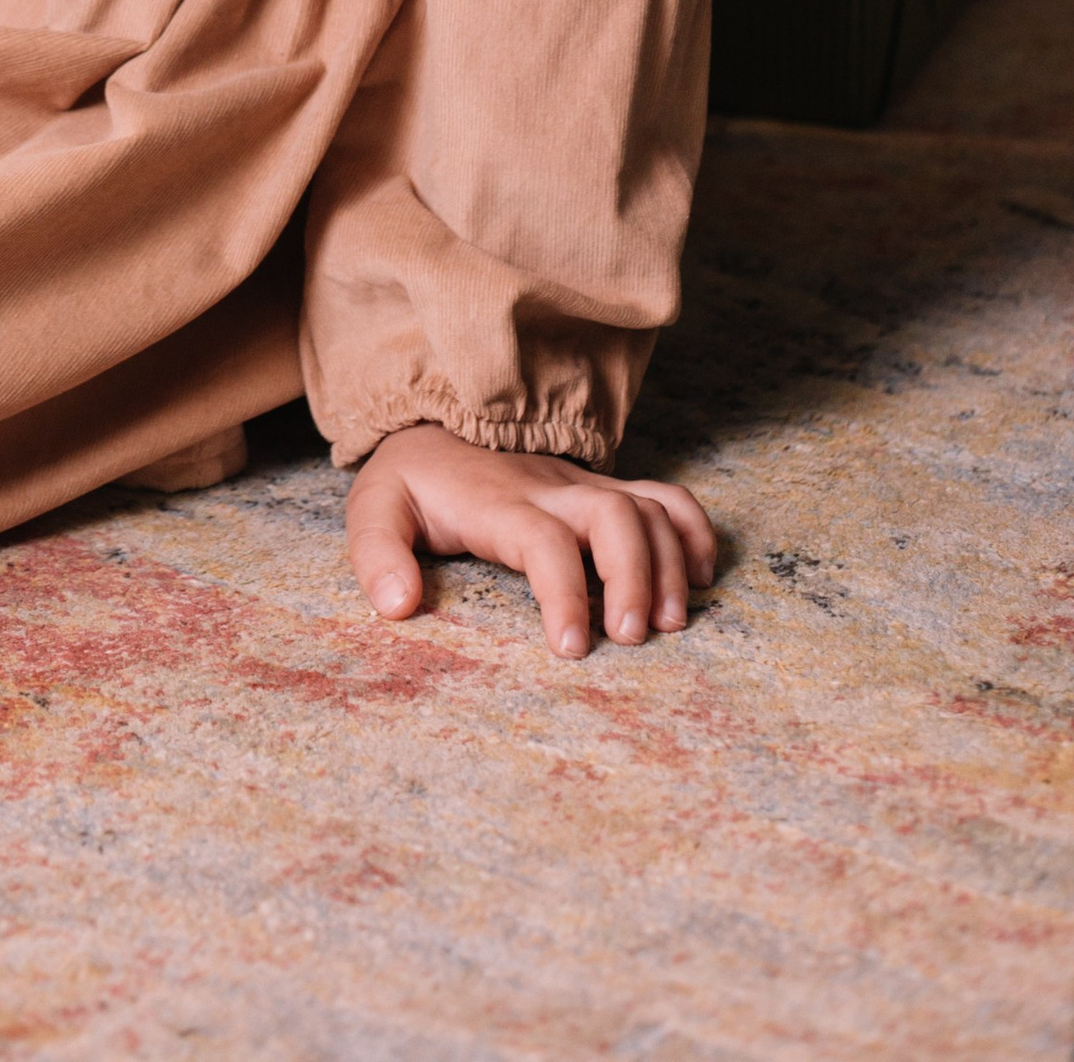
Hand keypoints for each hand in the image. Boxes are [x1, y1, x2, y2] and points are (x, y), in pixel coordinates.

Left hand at [347, 423, 714, 658]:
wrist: (432, 424)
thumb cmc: (411, 481)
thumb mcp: (373, 509)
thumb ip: (377, 555)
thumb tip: (397, 605)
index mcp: (497, 502)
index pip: (544, 541)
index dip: (565, 593)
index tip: (571, 648)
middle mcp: (549, 488)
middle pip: (614, 514)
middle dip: (636, 577)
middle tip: (632, 638)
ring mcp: (581, 485)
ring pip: (646, 506)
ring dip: (670, 563)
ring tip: (670, 623)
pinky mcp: (600, 489)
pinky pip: (663, 495)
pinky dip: (691, 530)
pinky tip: (700, 577)